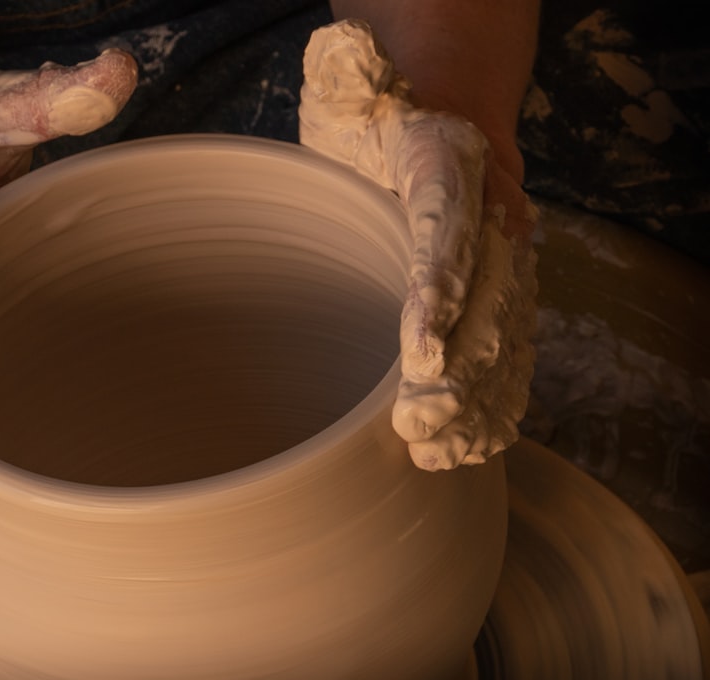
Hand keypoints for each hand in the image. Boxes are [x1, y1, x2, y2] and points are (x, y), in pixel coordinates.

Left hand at [299, 20, 537, 469]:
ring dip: (473, 402)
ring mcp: (498, 264)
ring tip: (438, 452)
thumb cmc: (381, 112)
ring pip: (499, 339)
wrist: (441, 118)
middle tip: (417, 425)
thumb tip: (343, 59)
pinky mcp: (495, 298)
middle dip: (456, 372)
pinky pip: (505, 354)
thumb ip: (353, 78)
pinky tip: (471, 447)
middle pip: (483, 302)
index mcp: (452, 163)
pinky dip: (492, 403)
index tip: (422, 349)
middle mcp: (489, 219)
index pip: (447, 231)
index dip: (439, 292)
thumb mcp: (357, 83)